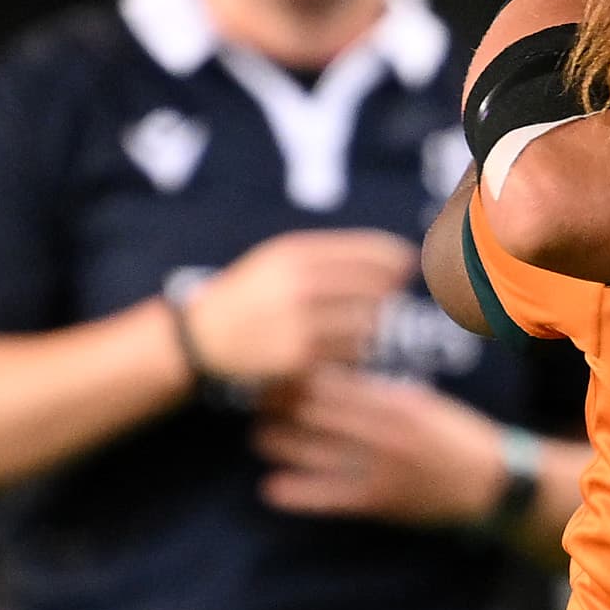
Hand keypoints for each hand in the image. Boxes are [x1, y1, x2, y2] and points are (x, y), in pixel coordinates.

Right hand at [185, 230, 414, 384]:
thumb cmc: (249, 296)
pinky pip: (351, 353)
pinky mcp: (301, 358)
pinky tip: (335, 347)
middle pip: (376, 287)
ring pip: (368, 323)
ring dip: (370, 325)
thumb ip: (331, 255)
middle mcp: (299, 284)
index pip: (368, 251)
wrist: (201, 340)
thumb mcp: (277, 260)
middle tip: (380, 297)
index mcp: (294, 253)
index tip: (408, 264)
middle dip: (386, 293)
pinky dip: (353, 351)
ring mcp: (300, 322)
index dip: (396, 258)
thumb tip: (401, 259)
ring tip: (349, 323)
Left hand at [252, 367, 501, 522]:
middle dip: (281, 405)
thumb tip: (335, 381)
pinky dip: (298, 493)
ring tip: (258, 435)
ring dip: (281, 443)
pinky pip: (329, 497)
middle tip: (252, 398)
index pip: (334, 384)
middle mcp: (383, 432)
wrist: (491, 481)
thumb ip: (380, 394)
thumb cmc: (455, 436)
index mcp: (395, 402)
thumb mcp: (423, 403)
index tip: (274, 370)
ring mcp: (379, 468)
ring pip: (315, 452)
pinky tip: (272, 488)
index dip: (297, 378)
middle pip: (316, 414)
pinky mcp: (379, 502)